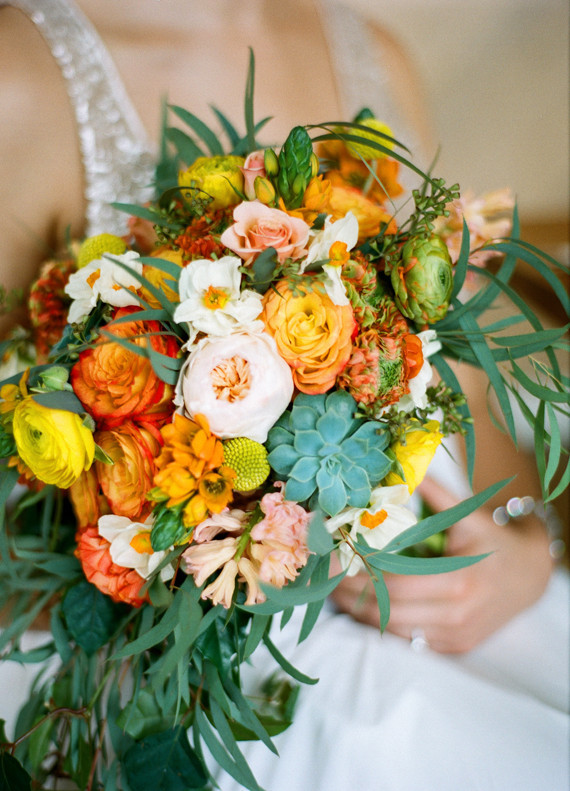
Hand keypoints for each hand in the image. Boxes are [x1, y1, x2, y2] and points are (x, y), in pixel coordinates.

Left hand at [329, 477, 553, 652]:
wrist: (531, 576)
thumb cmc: (493, 539)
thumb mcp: (467, 514)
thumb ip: (433, 492)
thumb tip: (399, 467)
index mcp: (459, 578)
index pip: (394, 583)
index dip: (359, 574)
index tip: (334, 561)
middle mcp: (458, 613)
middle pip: (388, 610)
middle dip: (351, 596)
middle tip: (325, 578)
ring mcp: (457, 635)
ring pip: (394, 630)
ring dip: (361, 612)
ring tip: (338, 591)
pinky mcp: (456, 647)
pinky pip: (409, 640)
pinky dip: (384, 623)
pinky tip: (366, 605)